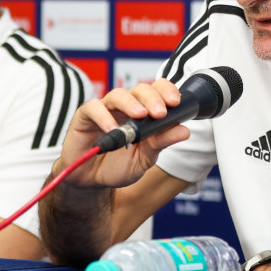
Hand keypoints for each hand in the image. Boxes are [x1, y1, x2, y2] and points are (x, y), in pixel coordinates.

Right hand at [56, 79, 191, 191]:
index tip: (176, 103)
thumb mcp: (145, 158)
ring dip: (131, 103)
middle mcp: (125, 107)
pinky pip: (93, 108)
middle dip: (153, 98)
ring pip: (118, 94)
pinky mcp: (84, 117)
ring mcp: (105, 109)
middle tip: (160, 113)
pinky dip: (104, 116)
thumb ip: (162, 142)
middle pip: (141, 89)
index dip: (167, 91)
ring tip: (141, 115)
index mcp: (144, 112)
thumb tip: (185, 131)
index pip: (157, 91)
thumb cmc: (119, 166)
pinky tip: (113, 129)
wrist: (93, 181)